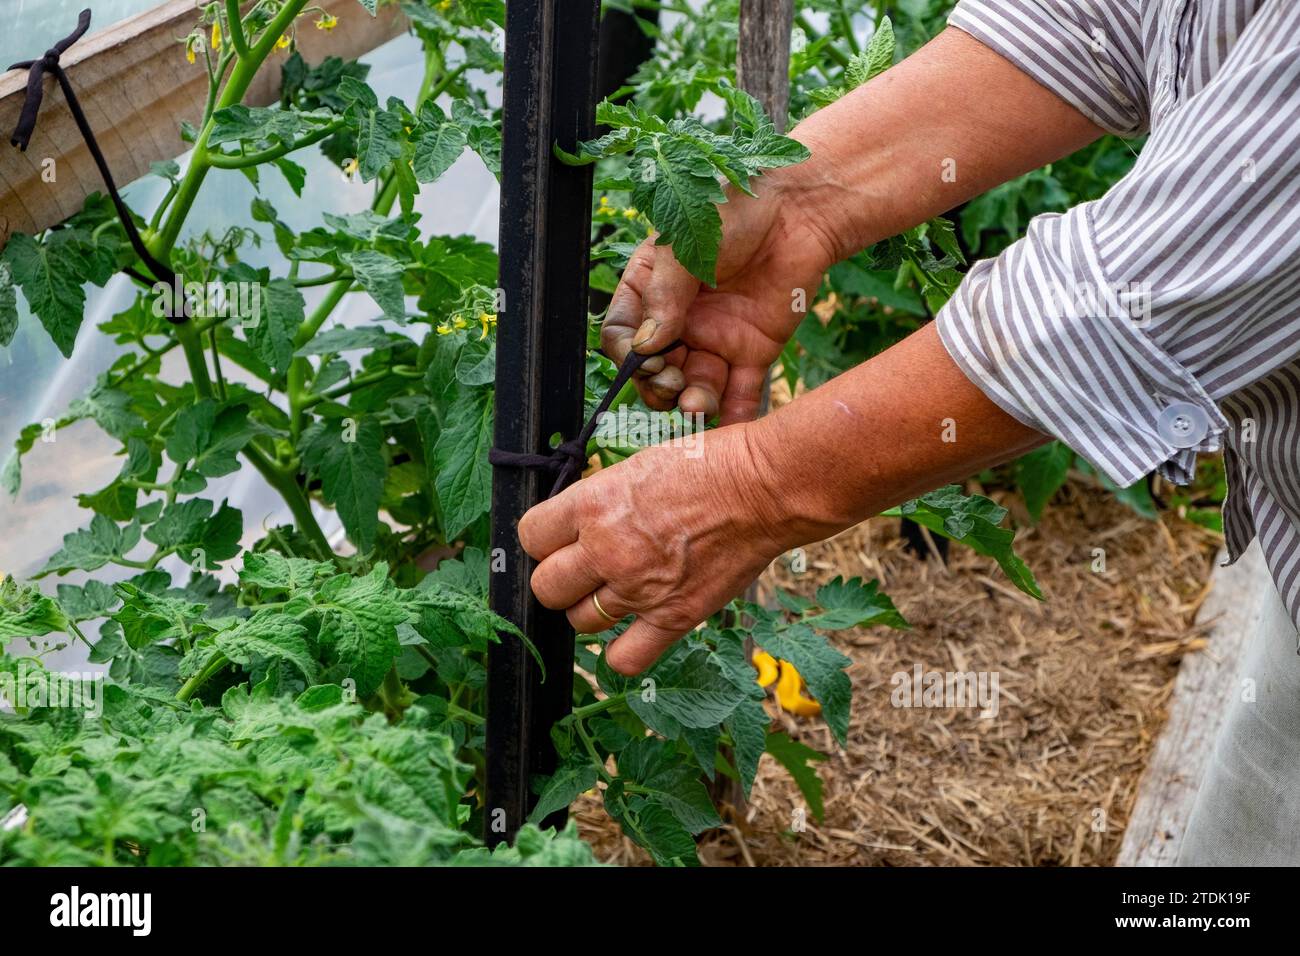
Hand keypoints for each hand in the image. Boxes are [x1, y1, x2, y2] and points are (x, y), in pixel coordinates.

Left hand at [517, 423, 790, 674]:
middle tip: (583, 569)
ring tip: (614, 593)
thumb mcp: (639, 464)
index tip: (558, 539)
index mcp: (594, 503)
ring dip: (591, 609)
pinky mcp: (673, 617)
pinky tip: (632, 631)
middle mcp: (608, 549)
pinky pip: (624, 658)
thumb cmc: (710, 464)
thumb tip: (578, 520)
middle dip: (559, 579)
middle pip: (546, 587)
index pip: (530, 537)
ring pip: (579, 621)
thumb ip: (601, 498)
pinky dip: (620, 652)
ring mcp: (638, 588)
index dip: (542, 539)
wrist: (765, 487)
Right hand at [603, 174, 837, 424]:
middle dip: (659, 386)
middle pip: (655, 372)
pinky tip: (730, 428)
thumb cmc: (733, 213)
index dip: (627, 354)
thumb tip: (644, 346)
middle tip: (674, 384)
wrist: (799, 211)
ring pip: (694, 387)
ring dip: (692, 403)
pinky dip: (735, 416)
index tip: (644, 358)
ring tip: (699, 404)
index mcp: (650, 292)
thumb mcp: (686, 247)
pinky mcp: (753, 352)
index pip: (623, 334)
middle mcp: (678, 322)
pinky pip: (740, 393)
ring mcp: (715, 340)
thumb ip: (664, 296)